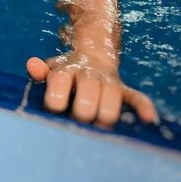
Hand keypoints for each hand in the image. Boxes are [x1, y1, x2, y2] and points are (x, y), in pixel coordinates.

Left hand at [26, 54, 158, 127]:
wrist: (92, 55)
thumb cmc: (65, 72)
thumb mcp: (50, 69)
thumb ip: (40, 71)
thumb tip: (32, 65)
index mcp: (67, 70)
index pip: (60, 82)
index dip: (55, 100)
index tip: (53, 110)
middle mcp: (89, 75)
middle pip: (87, 96)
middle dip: (81, 113)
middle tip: (76, 121)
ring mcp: (108, 82)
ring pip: (111, 101)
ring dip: (104, 117)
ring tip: (97, 126)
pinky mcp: (124, 90)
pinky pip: (137, 97)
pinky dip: (143, 107)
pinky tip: (147, 119)